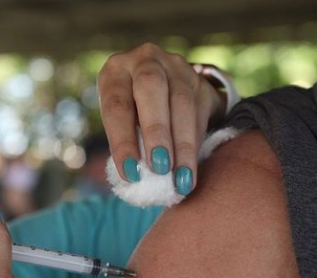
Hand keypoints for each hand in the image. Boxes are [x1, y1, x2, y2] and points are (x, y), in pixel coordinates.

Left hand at [98, 43, 225, 194]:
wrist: (162, 89)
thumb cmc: (130, 113)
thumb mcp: (120, 121)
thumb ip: (127, 140)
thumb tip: (136, 176)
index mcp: (115, 71)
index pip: (116, 105)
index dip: (122, 141)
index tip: (129, 173)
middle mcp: (145, 60)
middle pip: (151, 89)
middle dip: (156, 132)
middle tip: (159, 167)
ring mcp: (176, 67)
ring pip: (182, 102)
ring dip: (182, 145)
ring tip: (180, 178)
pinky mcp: (200, 80)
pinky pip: (200, 111)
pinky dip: (195, 143)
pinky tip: (191, 169)